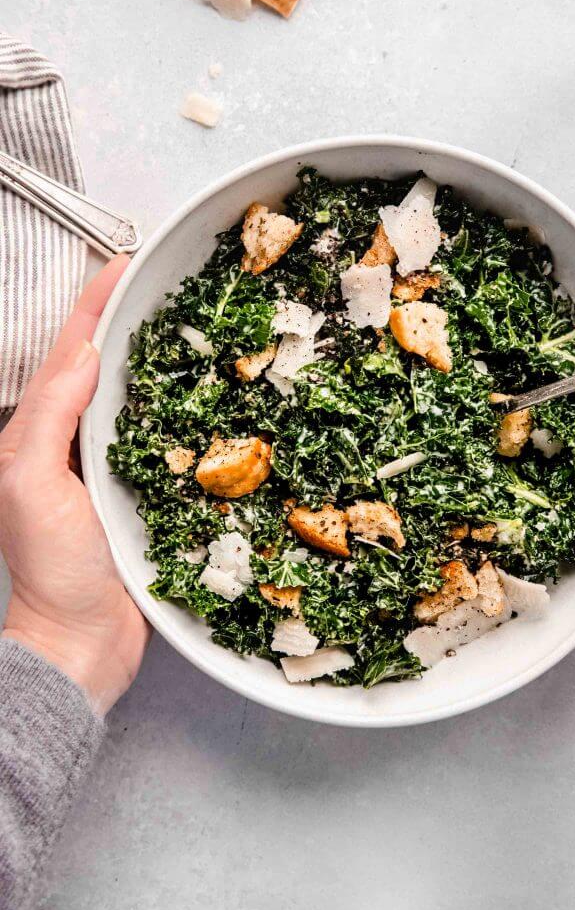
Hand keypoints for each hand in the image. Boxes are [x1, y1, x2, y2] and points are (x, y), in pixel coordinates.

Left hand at [0, 258, 148, 715]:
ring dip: (161, 361)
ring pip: (140, 400)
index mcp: (42, 434)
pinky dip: (185, 412)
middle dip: (129, 321)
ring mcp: (113, 470)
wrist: (82, 642)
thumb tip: (85, 357)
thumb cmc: (52, 573)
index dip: (95, 306)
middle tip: (164, 284)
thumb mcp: (30, 484)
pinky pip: (167, 441)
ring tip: (190, 327)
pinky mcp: (146, 496)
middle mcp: (77, 444)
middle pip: (105, 367)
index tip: (124, 266)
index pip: (71, 353)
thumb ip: (49, 418)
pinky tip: (209, 400)